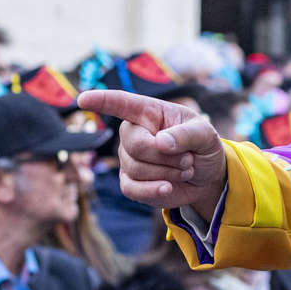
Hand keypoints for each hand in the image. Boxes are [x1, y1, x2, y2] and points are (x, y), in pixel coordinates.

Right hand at [77, 90, 228, 221]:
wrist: (206, 177)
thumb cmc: (203, 146)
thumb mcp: (206, 134)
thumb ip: (187, 134)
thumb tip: (161, 142)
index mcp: (148, 112)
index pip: (121, 103)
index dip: (101, 101)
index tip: (83, 99)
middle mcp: (133, 133)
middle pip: (136, 145)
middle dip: (167, 156)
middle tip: (187, 158)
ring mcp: (129, 159)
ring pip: (137, 169)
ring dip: (168, 172)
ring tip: (184, 169)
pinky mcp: (131, 183)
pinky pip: (132, 189)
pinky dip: (154, 190)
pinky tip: (168, 187)